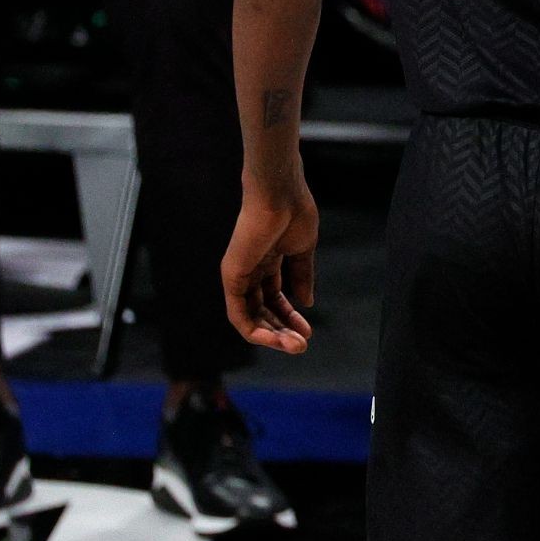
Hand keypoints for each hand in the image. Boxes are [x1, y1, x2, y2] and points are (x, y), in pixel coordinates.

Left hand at [220, 174, 318, 354]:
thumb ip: (302, 277)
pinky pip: (238, 313)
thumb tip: (306, 302)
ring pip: (251, 317)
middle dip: (283, 330)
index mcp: (268, 261)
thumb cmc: (295, 213)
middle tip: (303, 345)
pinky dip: (254, 330)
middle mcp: (251, 270)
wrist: (281, 194)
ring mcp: (239, 274)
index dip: (291, 316)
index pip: (275, 298)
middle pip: (263, 311)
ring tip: (295, 346)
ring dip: (272, 335)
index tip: (308, 329)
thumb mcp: (303, 251)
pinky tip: (273, 339)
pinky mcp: (231, 277)